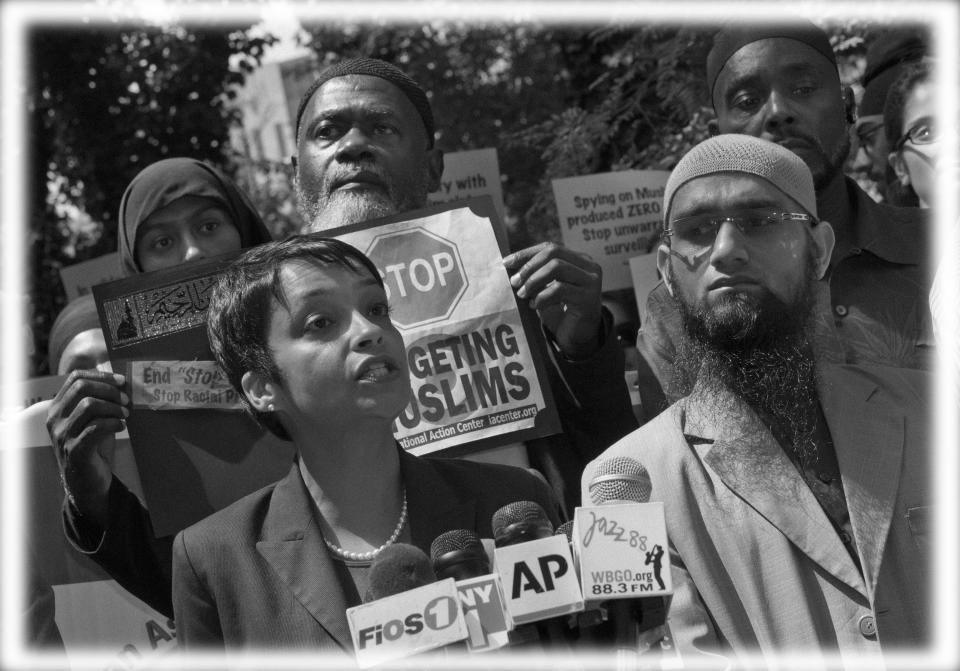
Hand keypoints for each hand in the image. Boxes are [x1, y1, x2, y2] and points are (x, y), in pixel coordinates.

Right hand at [45, 370, 128, 526]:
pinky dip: (113, 423)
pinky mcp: (75, 450)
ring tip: (125, 414)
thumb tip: (123, 382)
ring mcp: (62, 435)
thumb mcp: (92, 420)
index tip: (122, 381)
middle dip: (109, 390)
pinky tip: (121, 427)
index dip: (101, 375)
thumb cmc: (92, 446)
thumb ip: (100, 401)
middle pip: (82, 387)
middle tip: (126, 400)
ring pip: (89, 405)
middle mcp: (55, 419)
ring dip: (114, 407)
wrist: (86, 482)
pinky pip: (96, 428)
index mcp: (58, 407)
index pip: (75, 377)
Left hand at [503, 242, 602, 358]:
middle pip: (554, 253)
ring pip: (557, 268)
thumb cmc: (561, 312)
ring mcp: (591, 281)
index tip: (506, 263)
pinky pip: (559, 289)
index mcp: (579, 259)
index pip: (550, 247)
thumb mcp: (547, 288)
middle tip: (514, 282)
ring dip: (534, 280)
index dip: (526, 253)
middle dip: (529, 267)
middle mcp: (589, 266)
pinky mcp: (589, 297)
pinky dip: (542, 296)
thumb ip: (536, 275)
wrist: (579, 338)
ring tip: (522, 294)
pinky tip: (534, 306)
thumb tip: (510, 264)